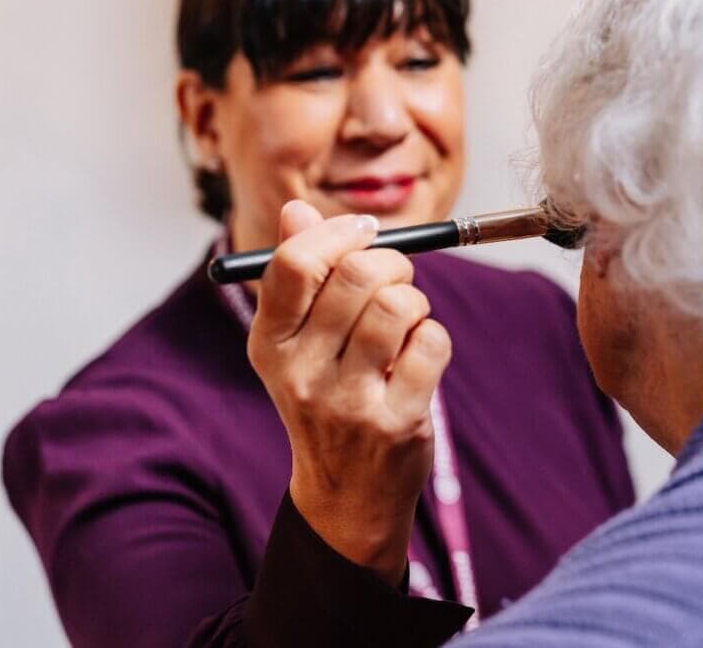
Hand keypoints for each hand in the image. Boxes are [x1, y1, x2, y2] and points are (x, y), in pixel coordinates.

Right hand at [248, 200, 451, 585]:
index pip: (295, 262)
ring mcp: (346, 402)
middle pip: (359, 274)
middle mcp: (299, 372)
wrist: (346, 494)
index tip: (365, 233)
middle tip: (395, 281)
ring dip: (416, 301)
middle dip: (393, 263)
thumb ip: (298, 273)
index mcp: (269, 342)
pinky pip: (432, 341)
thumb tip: (297, 209)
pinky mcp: (395, 423)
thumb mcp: (297, 341)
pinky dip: (434, 336)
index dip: (339, 233)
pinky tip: (417, 357)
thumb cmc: (327, 395)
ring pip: (400, 304)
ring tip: (407, 322)